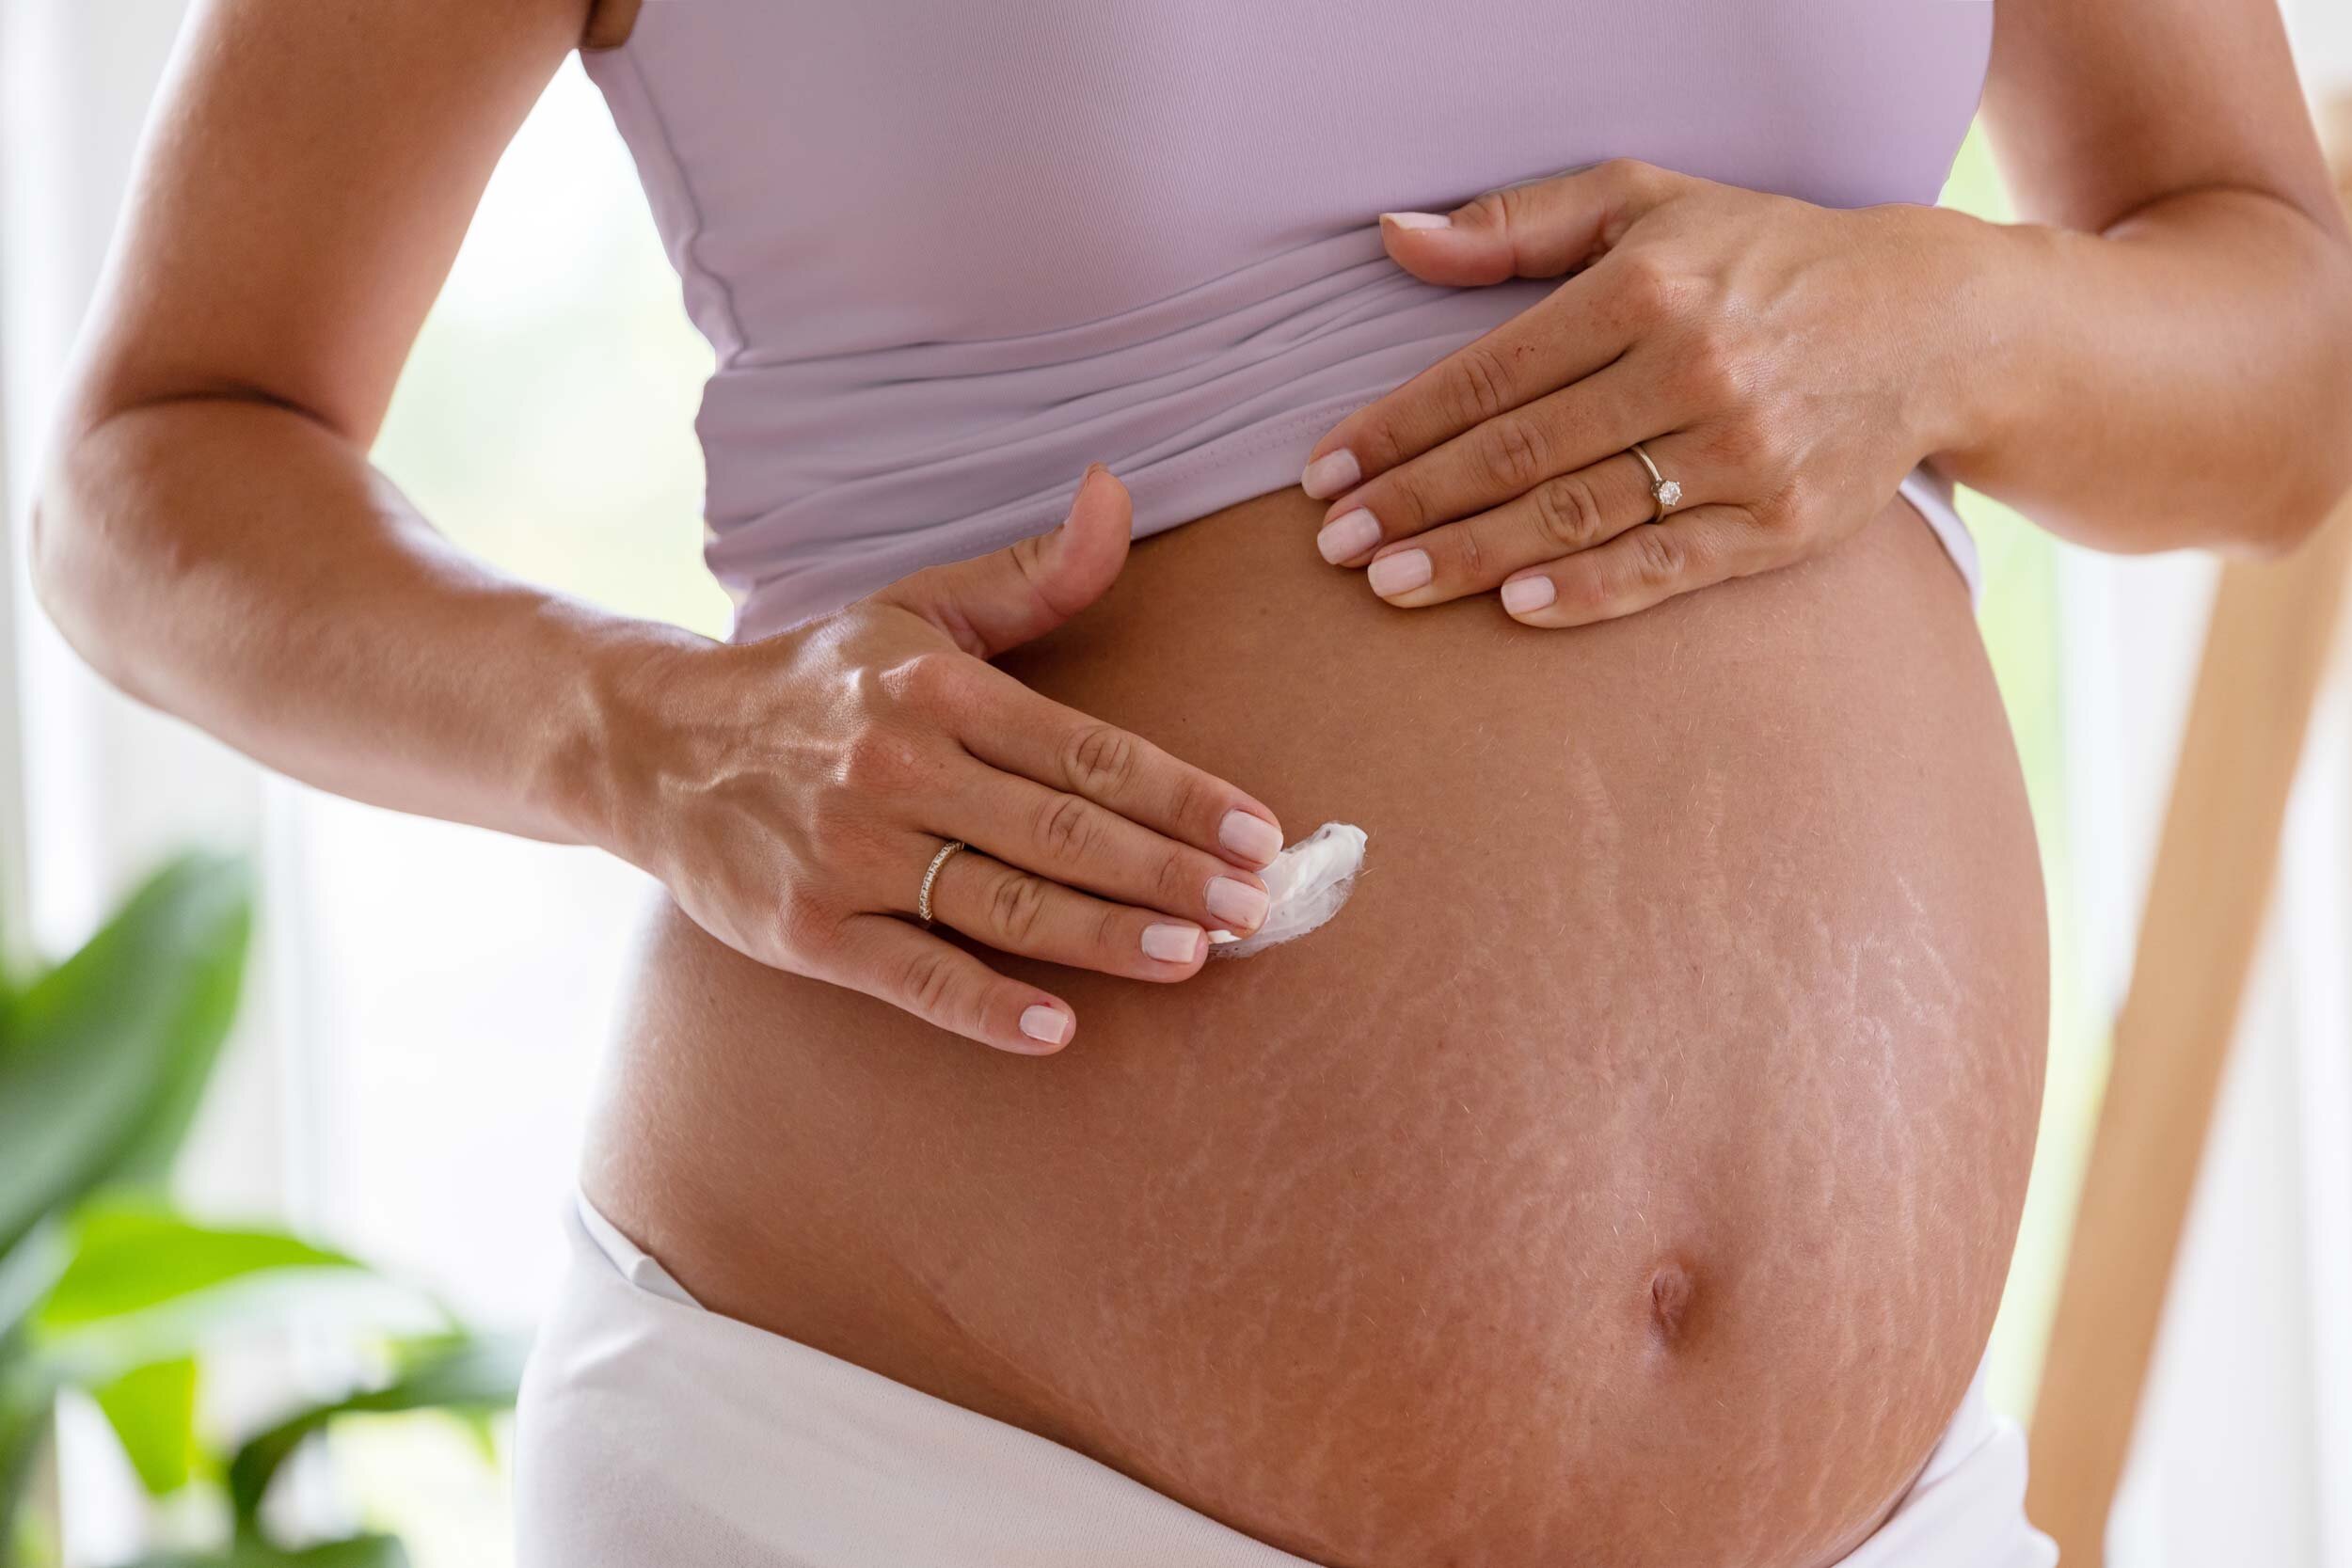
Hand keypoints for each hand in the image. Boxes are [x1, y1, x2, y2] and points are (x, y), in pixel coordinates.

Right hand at [604, 466, 1284, 1054]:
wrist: (649, 744)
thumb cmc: (812, 680)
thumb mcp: (915, 611)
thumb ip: (1032, 576)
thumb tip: (1119, 492)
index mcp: (937, 688)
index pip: (1089, 751)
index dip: (1183, 795)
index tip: (1259, 830)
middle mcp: (899, 767)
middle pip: (1064, 832)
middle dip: (1171, 873)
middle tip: (1258, 907)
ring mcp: (851, 854)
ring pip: (1004, 904)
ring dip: (1107, 937)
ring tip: (1195, 956)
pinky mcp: (808, 930)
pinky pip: (914, 976)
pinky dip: (986, 1005)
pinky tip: (1059, 1028)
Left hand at [1300, 160, 1957, 625]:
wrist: (1933, 322)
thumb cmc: (1763, 258)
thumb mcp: (1644, 203)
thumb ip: (1514, 225)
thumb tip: (1393, 239)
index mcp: (1645, 288)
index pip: (1488, 374)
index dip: (1397, 429)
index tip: (1325, 472)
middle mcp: (1691, 368)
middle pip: (1519, 453)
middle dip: (1414, 503)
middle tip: (1334, 547)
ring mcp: (1741, 452)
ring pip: (1577, 515)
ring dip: (1472, 556)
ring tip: (1389, 585)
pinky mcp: (1782, 521)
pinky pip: (1665, 565)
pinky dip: (1589, 591)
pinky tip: (1513, 609)